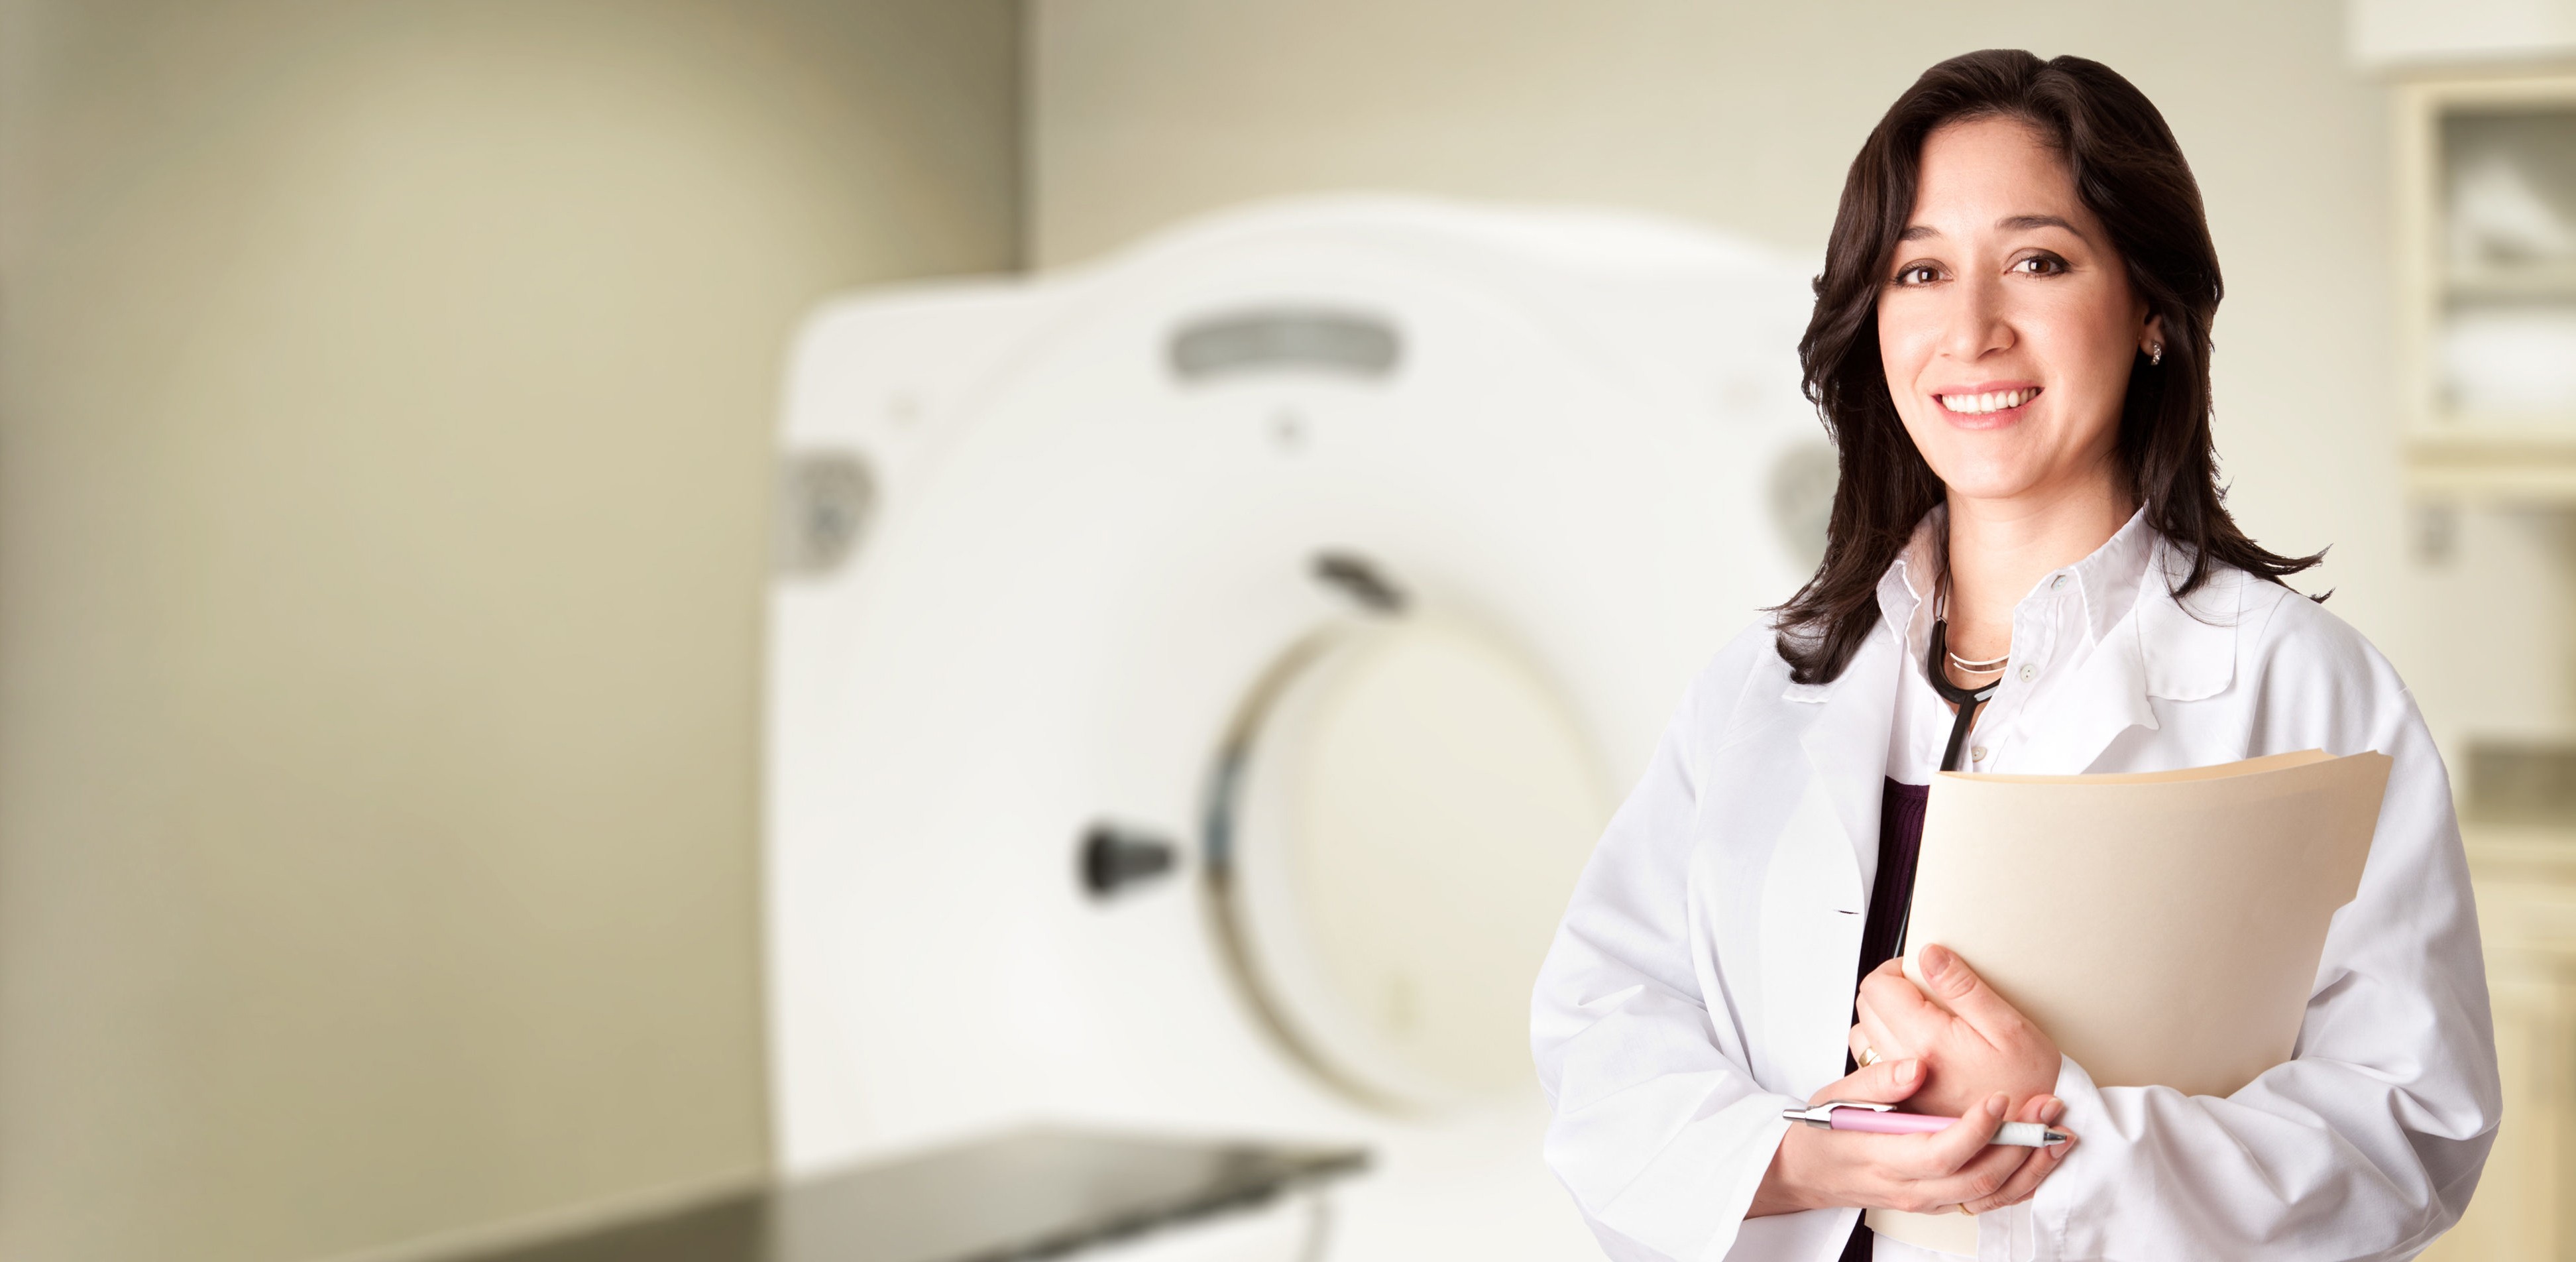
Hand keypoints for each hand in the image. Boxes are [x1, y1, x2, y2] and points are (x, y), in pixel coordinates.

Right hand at [1747, 1055, 2076, 1217]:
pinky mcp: (1939, 1202)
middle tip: (2045, 1108)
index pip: (1939, 1153)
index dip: (1975, 1130)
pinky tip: (2039, 1156)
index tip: (1999, 1098)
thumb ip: (1877, 1083)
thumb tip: (1916, 1066)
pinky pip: (1987, 1201)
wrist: (1811, 1171)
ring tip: (2056, 1132)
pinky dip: (2020, 1182)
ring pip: (1988, 1196)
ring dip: (2029, 1166)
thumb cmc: (1823, 1132)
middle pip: (1976, 1180)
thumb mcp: (1836, 1098)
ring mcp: (1927, 1200)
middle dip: (2018, 1146)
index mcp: (1884, 1158)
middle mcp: (1910, 1188)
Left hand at [1852, 944, 2060, 1122]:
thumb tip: (1929, 955)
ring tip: (1921, 1019)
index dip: (1896, 969)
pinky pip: (1875, 1067)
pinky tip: (1919, 1048)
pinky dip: (1887, 1049)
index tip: (1920, 970)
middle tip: (1925, 992)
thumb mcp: (2009, 1026)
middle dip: (1889, 991)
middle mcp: (1904, 1067)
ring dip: (1884, 1021)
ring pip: (1864, 1038)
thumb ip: (1963, 988)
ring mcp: (1901, 1089)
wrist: (2036, 1134)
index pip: (1877, 987)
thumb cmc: (2031, 1083)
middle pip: (1866, 1008)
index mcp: (1928, 1041)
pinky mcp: (1905, 1104)